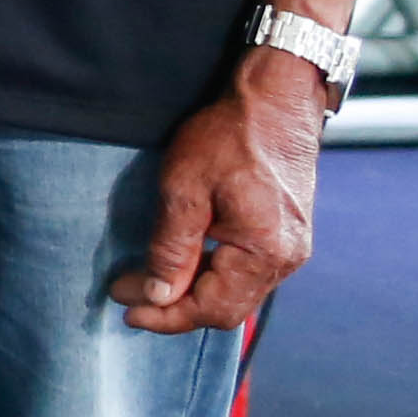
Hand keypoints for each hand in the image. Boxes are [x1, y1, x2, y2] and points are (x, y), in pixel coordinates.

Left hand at [121, 58, 323, 332]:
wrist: (277, 100)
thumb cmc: (230, 136)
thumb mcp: (184, 189)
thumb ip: (172, 247)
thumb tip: (159, 295)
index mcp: (264, 251)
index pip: (211, 309)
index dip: (166, 316)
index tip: (126, 308)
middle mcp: (286, 259)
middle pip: (227, 309)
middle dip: (176, 309)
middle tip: (130, 297)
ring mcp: (291, 248)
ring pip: (238, 294)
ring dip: (194, 295)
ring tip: (150, 285)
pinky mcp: (287, 235)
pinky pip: (248, 274)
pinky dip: (214, 277)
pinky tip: (186, 267)